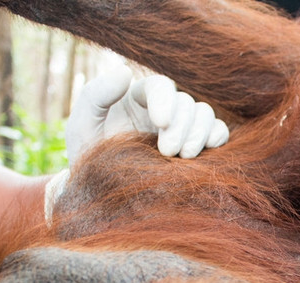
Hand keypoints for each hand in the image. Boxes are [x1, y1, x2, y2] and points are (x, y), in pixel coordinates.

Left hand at [66, 65, 229, 162]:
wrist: (101, 193)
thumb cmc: (89, 158)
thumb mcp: (81, 125)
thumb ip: (96, 95)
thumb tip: (125, 71)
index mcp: (138, 98)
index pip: (161, 86)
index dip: (166, 100)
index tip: (161, 123)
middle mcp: (164, 109)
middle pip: (187, 102)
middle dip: (182, 126)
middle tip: (167, 151)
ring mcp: (182, 129)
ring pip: (205, 115)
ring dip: (200, 133)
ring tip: (185, 156)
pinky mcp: (195, 147)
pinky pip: (218, 133)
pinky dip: (217, 138)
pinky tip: (205, 152)